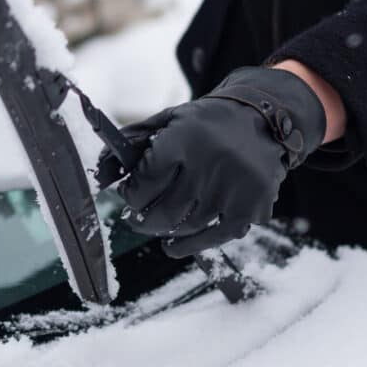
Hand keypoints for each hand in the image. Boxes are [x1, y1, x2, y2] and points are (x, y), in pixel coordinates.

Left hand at [115, 67, 326, 256]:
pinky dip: (189, 246)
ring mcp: (233, 190)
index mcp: (185, 139)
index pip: (146, 181)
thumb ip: (134, 141)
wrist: (266, 119)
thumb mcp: (170, 119)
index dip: (131, 194)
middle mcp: (210, 165)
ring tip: (156, 227)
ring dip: (164, 232)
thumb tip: (101, 174)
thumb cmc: (208, 123)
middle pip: (163, 211)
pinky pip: (214, 237)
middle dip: (142, 219)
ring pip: (186, 227)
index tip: (130, 194)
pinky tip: (173, 245)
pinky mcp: (250, 208)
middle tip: (135, 218)